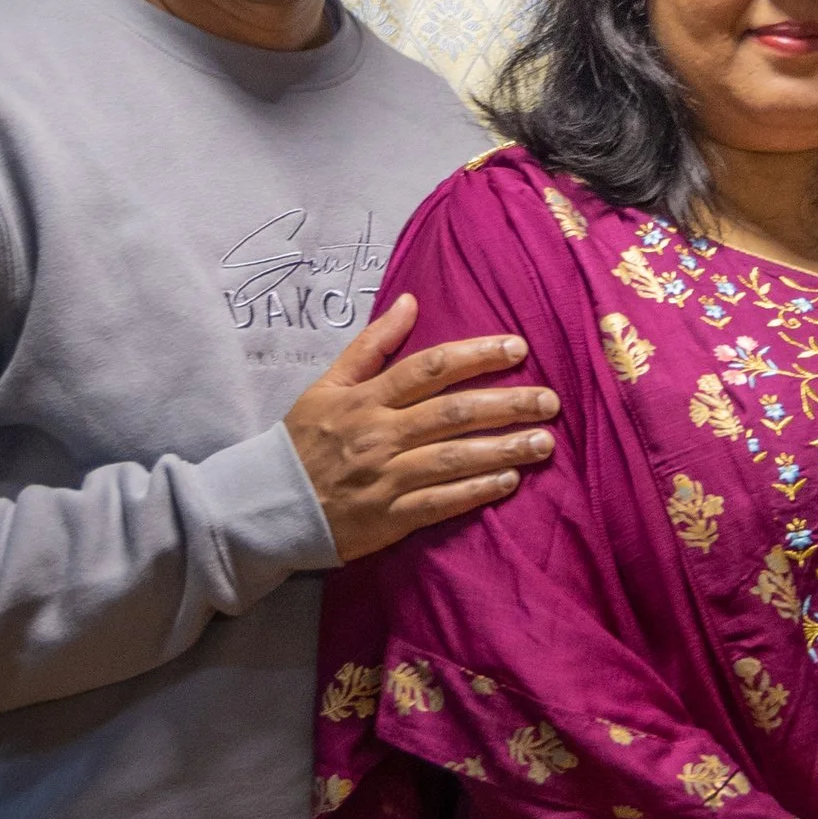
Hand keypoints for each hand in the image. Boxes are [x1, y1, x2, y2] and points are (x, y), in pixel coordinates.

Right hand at [286, 293, 559, 560]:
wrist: (268, 504)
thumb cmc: (304, 441)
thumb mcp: (327, 384)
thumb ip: (371, 345)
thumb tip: (410, 300)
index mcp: (366, 400)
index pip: (429, 368)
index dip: (475, 355)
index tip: (517, 348)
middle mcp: (379, 435)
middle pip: (452, 413)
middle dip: (506, 404)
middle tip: (549, 400)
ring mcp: (386, 478)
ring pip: (453, 459)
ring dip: (503, 449)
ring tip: (544, 442)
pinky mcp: (389, 518)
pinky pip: (440, 503)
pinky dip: (475, 492)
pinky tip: (509, 482)